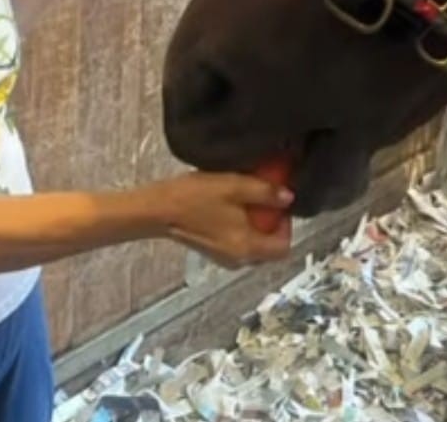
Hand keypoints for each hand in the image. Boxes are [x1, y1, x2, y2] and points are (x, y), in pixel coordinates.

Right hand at [144, 171, 293, 268]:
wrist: (158, 209)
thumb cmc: (194, 198)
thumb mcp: (235, 187)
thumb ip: (265, 192)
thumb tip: (288, 197)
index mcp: (248, 248)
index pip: (284, 247)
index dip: (287, 224)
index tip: (279, 202)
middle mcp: (238, 260)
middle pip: (269, 246)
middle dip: (270, 221)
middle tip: (262, 197)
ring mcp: (224, 258)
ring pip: (253, 243)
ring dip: (254, 222)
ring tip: (242, 198)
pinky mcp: (212, 251)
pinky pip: (237, 241)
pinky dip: (239, 226)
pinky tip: (227, 205)